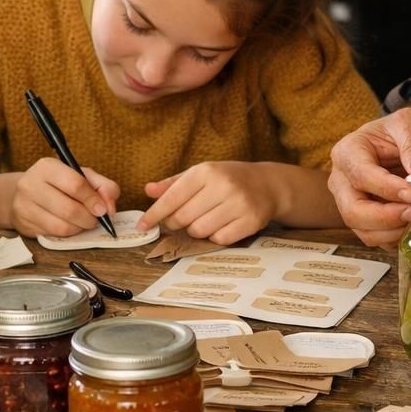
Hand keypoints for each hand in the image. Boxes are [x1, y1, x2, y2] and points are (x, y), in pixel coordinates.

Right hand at [11, 157, 119, 238]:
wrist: (25, 194)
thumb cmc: (58, 184)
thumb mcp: (81, 175)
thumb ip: (103, 186)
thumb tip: (110, 208)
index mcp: (47, 167)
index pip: (75, 184)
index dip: (93, 200)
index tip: (103, 209)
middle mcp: (31, 184)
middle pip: (69, 209)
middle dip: (89, 218)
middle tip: (96, 220)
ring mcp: (24, 206)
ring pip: (61, 226)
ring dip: (79, 228)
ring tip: (83, 222)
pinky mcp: (24, 224)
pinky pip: (54, 235)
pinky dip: (68, 234)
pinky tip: (70, 226)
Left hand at [138, 162, 273, 244]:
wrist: (268, 184)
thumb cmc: (228, 179)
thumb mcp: (201, 174)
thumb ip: (174, 183)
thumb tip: (148, 190)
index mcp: (206, 171)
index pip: (172, 197)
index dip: (154, 214)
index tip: (142, 225)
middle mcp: (223, 186)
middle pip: (183, 218)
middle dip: (177, 222)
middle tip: (183, 218)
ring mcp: (239, 204)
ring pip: (199, 231)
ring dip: (196, 230)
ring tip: (206, 219)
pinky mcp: (251, 221)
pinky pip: (219, 240)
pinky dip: (215, 237)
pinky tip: (221, 225)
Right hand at [326, 108, 410, 246]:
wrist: (400, 144)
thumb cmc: (399, 132)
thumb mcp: (409, 124)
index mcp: (347, 151)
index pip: (361, 175)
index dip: (386, 188)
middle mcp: (341, 180)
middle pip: (353, 210)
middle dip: (385, 217)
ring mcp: (348, 203)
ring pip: (362, 229)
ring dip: (392, 230)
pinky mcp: (362, 219)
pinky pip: (374, 238)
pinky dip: (394, 237)